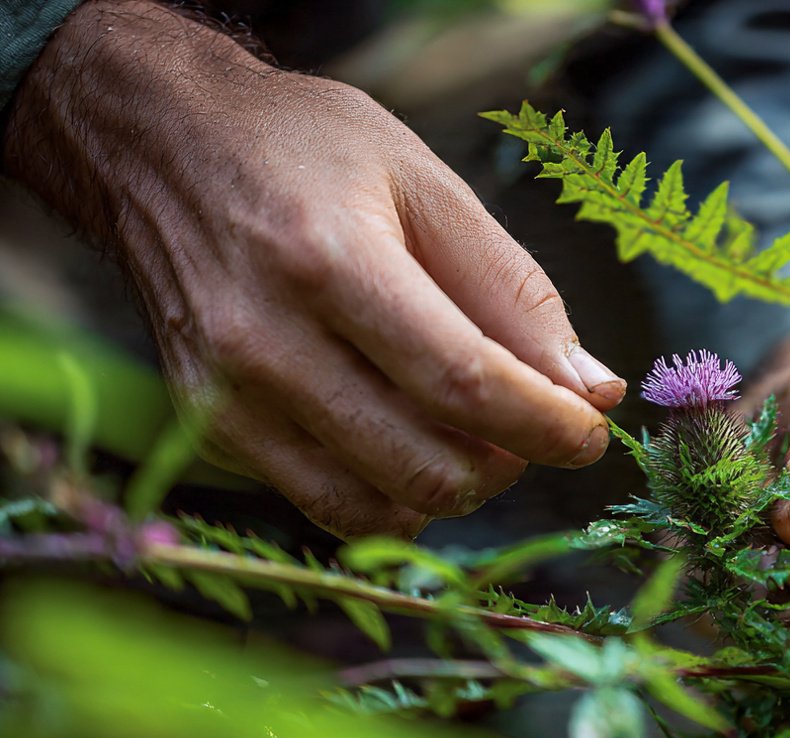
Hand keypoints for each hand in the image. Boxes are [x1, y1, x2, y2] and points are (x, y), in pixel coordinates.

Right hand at [3, 0, 623, 537]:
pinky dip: (394, 494)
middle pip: (424, 462)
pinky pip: (328, 505)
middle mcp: (263, 342)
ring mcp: (224, 398)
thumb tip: (591, 388)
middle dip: (511, 461)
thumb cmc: (305, 150)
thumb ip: (514, 292)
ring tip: (480, 433)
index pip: (463, 384)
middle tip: (536, 422)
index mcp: (327, 261)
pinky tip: (416, 443)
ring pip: (379, 505)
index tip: (594, 430)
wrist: (158, 144)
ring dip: (458, 486)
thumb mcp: (427, 184)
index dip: (547, 424)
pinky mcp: (208, 430)